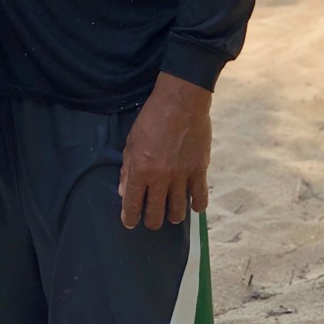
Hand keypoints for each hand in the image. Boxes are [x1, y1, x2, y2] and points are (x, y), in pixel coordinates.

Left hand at [118, 72, 211, 230]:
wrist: (180, 101)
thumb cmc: (152, 118)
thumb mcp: (131, 140)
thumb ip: (127, 168)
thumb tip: (123, 191)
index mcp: (140, 170)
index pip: (132, 205)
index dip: (129, 218)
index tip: (130, 222)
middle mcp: (160, 178)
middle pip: (155, 215)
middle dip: (151, 221)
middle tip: (151, 217)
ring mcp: (181, 176)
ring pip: (178, 212)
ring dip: (173, 216)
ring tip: (171, 212)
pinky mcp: (199, 171)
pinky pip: (200, 199)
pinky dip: (196, 205)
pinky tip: (192, 203)